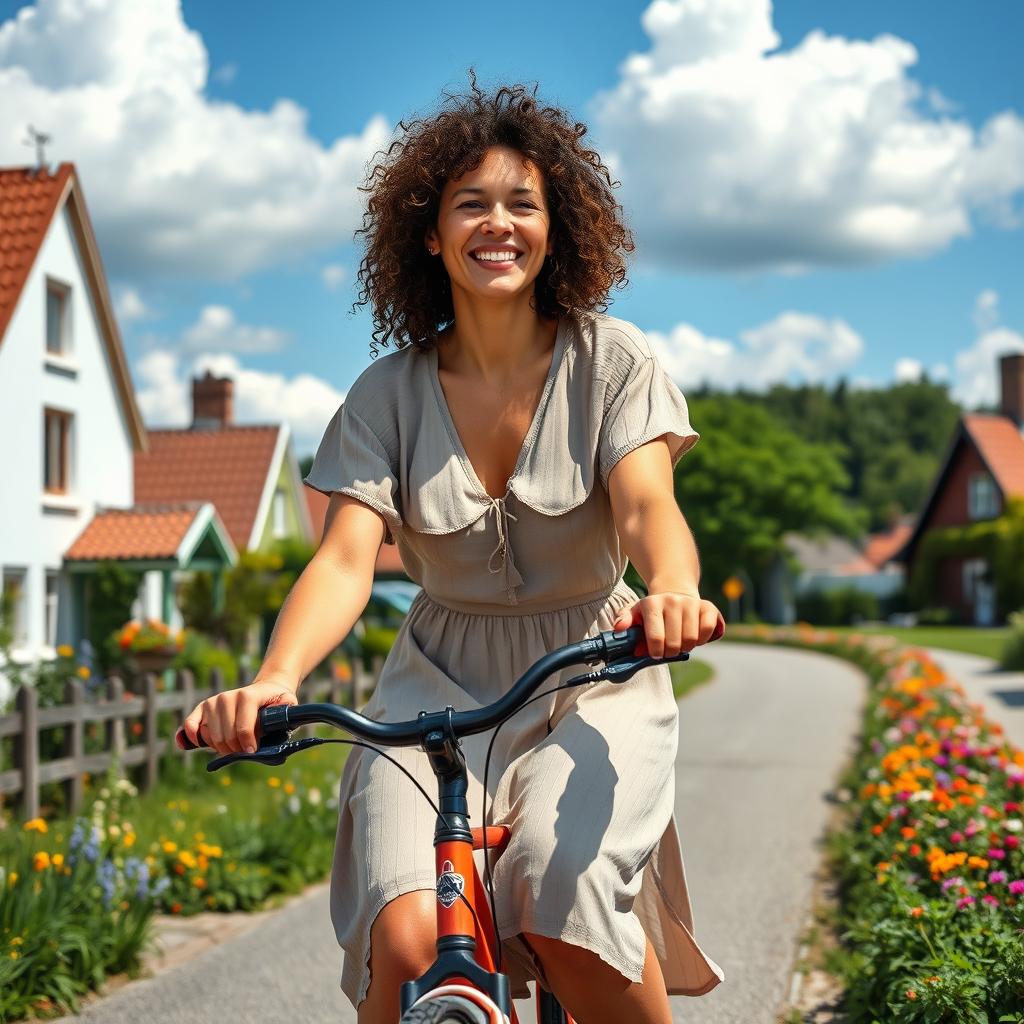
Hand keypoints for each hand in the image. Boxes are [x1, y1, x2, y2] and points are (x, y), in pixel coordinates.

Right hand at [177, 673, 298, 754]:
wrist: (266, 689)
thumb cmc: (277, 702)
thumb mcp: (288, 705)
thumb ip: (286, 711)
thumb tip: (277, 718)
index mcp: (248, 696)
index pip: (243, 726)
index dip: (247, 743)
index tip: (252, 751)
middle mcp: (228, 697)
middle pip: (225, 735)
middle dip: (234, 748)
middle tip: (244, 750)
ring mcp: (214, 701)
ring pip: (209, 735)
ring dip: (219, 747)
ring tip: (232, 746)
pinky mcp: (203, 707)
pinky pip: (190, 724)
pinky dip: (191, 736)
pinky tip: (198, 744)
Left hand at [612, 591, 724, 658]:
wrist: (675, 594)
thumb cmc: (653, 612)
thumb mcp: (635, 614)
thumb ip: (625, 622)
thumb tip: (618, 629)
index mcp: (651, 603)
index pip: (655, 637)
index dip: (656, 651)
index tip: (656, 653)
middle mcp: (672, 600)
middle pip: (674, 642)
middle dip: (670, 652)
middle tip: (668, 650)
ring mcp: (691, 603)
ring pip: (692, 639)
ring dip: (686, 648)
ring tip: (680, 643)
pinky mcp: (708, 607)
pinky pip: (708, 631)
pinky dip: (702, 640)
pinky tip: (694, 638)